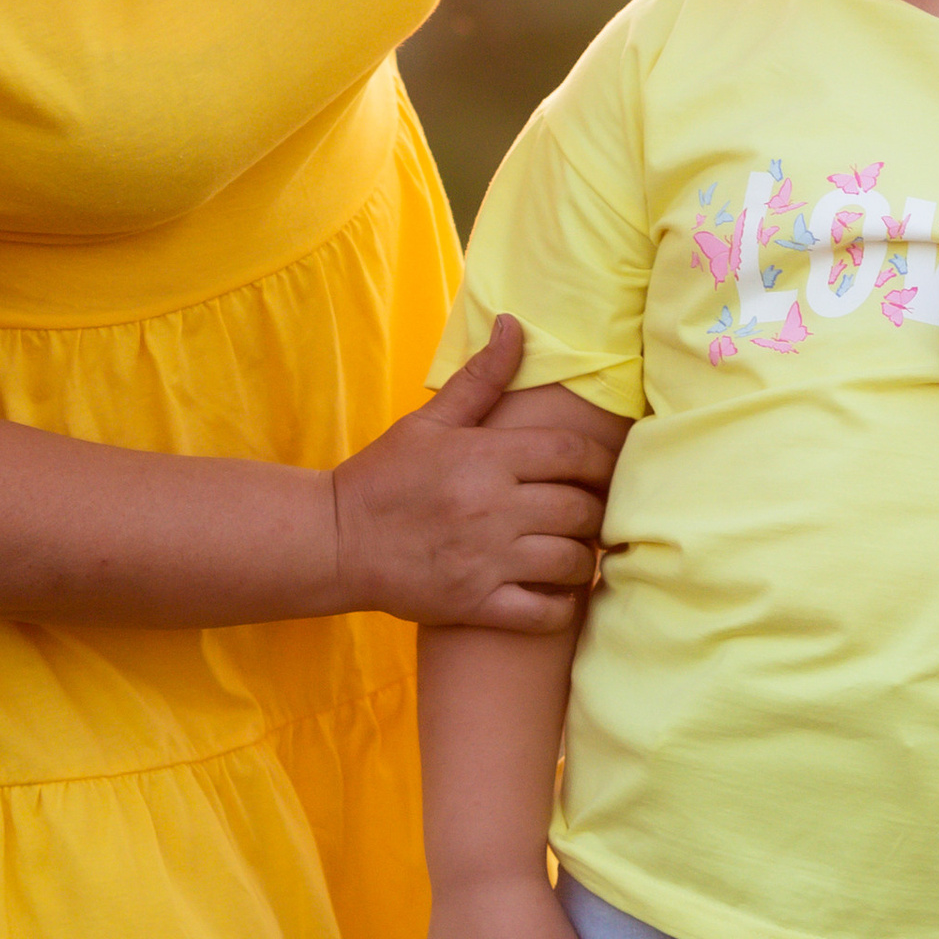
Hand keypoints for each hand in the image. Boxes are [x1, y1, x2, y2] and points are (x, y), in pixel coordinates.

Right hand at [332, 318, 616, 628]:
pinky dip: (563, 607)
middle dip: (595, 511)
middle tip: (590, 513)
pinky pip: (545, 614)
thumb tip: (515, 324)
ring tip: (575, 551)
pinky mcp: (477, 605)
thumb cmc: (385, 477)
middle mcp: (494, 508)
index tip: (602, 471)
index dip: (601, 462)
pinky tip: (558, 593)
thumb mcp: (429, 421)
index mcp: (486, 457)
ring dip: (584, 558)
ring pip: (572, 561)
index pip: (572, 454)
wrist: (336, 542)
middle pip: (581, 509)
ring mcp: (487, 560)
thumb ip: (481, 378)